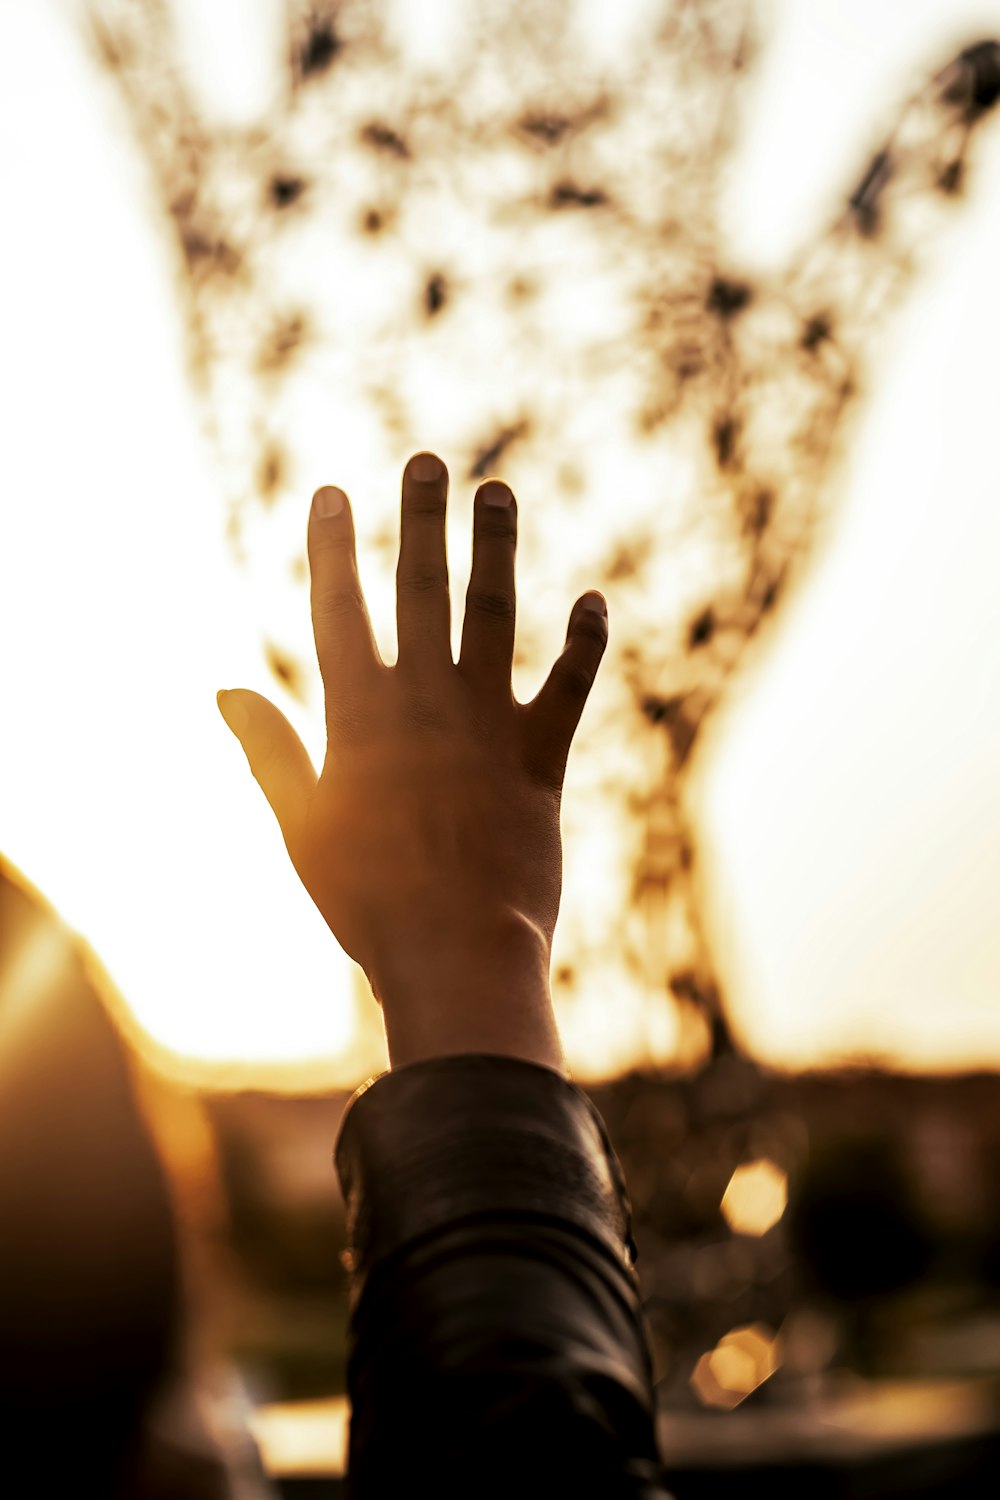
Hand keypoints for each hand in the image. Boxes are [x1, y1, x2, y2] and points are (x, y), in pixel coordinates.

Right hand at [217, 452, 607, 1071]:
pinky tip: (595, 600)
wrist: (457, 951)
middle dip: (422, 519)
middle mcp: (425, 703)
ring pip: (494, 615)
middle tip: (428, 460)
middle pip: (423, 589)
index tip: (335, 493)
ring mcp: (488, 724)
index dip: (335, 547)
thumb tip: (222, 691)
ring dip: (497, 549)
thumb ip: (269, 751)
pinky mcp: (541, 758)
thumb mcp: (301, 824)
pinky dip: (585, 643)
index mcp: (359, 716)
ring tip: (498, 492)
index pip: (340, 610)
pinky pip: (570, 686)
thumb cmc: (366, 900)